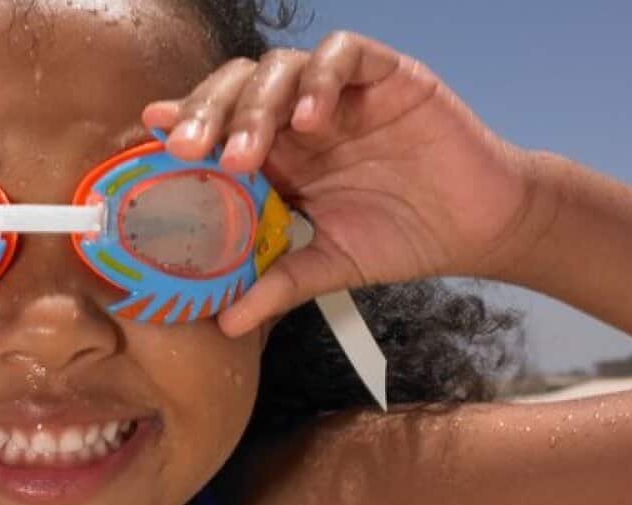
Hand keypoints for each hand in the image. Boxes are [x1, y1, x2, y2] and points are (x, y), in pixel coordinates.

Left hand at [144, 32, 540, 335]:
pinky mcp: (388, 75)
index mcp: (278, 154)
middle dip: (208, 114)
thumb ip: (278, 283)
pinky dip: (321, 80)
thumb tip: (225, 324)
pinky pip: (347, 54)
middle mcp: (300, 116)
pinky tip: (310, 120)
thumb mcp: (329, 265)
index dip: (185, 124)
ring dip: (256, 106)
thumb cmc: (402, 236)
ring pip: (281, 67)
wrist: (479, 226)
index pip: (220, 124)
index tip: (152, 138)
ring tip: (247, 152)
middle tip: (188, 150)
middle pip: (237, 89)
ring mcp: (342, 92)